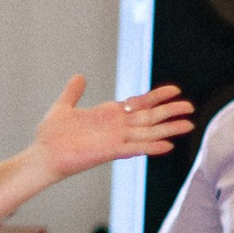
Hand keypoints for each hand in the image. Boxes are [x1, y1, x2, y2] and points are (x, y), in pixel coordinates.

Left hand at [27, 74, 197, 176]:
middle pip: (149, 118)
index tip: (175, 90)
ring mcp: (115, 140)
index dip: (157, 97)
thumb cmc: (52, 136)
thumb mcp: (64, 107)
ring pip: (148, 132)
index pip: (138, 104)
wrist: (42, 155)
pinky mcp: (110, 151)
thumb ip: (74, 92)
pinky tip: (168, 145)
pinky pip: (135, 148)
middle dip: (170, 112)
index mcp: (108, 115)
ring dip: (168, 129)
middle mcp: (116, 128)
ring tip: (189, 125)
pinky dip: (151, 146)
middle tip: (191, 107)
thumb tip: (79, 76)